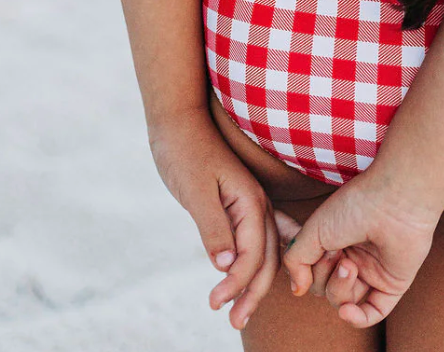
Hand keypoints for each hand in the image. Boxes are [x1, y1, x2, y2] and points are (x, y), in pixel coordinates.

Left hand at [149, 109, 293, 331]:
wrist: (177, 121)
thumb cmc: (184, 152)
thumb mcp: (195, 190)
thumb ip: (213, 228)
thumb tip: (226, 267)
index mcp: (250, 200)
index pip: (252, 255)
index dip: (237, 284)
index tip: (217, 305)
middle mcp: (257, 203)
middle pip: (266, 258)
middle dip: (251, 293)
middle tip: (234, 323)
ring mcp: (250, 203)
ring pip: (264, 251)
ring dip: (253, 283)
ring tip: (237, 312)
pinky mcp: (237, 204)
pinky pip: (258, 237)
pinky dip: (259, 261)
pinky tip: (260, 274)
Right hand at [282, 168, 438, 327]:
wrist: (394, 201)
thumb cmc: (355, 206)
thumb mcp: (313, 229)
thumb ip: (297, 260)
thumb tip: (298, 289)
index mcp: (336, 240)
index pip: (312, 270)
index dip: (306, 267)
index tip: (309, 250)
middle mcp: (354, 256)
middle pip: (326, 288)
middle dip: (324, 276)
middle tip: (335, 253)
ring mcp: (373, 271)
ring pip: (345, 301)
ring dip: (340, 289)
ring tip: (349, 266)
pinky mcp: (392, 284)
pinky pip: (373, 313)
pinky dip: (357, 318)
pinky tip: (347, 310)